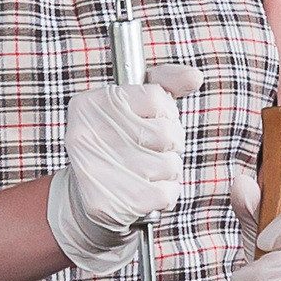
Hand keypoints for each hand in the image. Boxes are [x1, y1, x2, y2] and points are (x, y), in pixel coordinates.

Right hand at [41, 61, 205, 273]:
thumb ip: (164, 84)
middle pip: (168, 133)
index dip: (165, 113)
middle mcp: (86, 135)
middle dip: (170, 144)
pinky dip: (165, 194)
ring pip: (170, 165)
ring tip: (145, 172)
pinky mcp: (109, 203)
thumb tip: (194, 76)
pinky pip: (166, 193)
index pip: (157, 98)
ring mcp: (96, 170)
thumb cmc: (117, 143)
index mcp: (90, 103)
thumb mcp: (134, 105)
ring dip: (167, 171)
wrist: (87, 196)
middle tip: (148, 150)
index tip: (148, 122)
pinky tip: (145, 191)